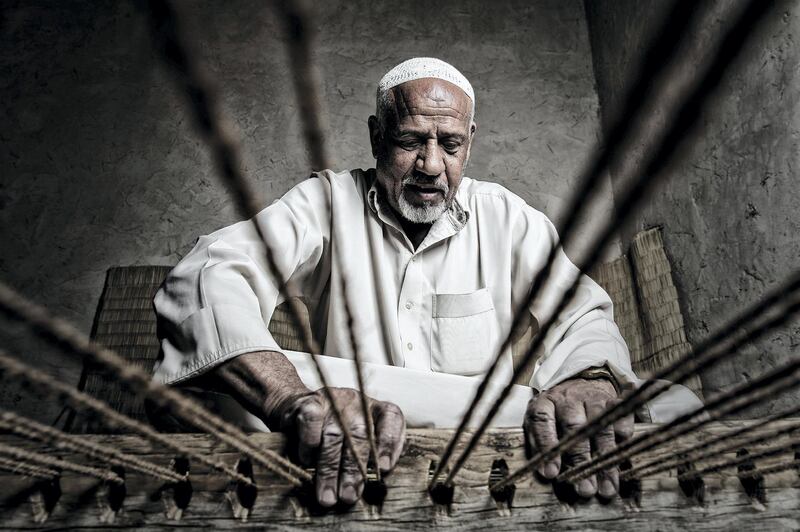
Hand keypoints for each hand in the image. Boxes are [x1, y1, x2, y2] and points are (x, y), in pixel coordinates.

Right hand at [279, 387, 405, 506]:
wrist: (298, 407)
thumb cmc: (338, 435)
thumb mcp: (360, 443)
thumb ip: (373, 458)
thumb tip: (379, 483)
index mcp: (376, 409)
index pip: (392, 417)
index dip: (389, 443)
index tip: (384, 469)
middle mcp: (357, 402)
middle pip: (360, 434)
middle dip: (353, 470)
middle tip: (348, 497)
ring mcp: (333, 400)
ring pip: (334, 435)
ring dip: (329, 469)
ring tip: (328, 496)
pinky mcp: (308, 402)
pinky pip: (311, 420)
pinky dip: (310, 442)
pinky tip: (307, 462)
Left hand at [523, 377, 632, 497]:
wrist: (581, 383)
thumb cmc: (557, 412)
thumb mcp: (539, 422)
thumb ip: (539, 445)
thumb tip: (546, 473)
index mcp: (545, 403)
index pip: (542, 422)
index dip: (546, 447)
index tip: (551, 474)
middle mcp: (569, 399)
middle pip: (574, 428)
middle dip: (580, 461)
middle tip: (585, 490)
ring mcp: (593, 399)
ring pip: (601, 430)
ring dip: (605, 461)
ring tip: (607, 488)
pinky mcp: (614, 402)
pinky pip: (621, 424)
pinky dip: (622, 445)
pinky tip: (621, 465)